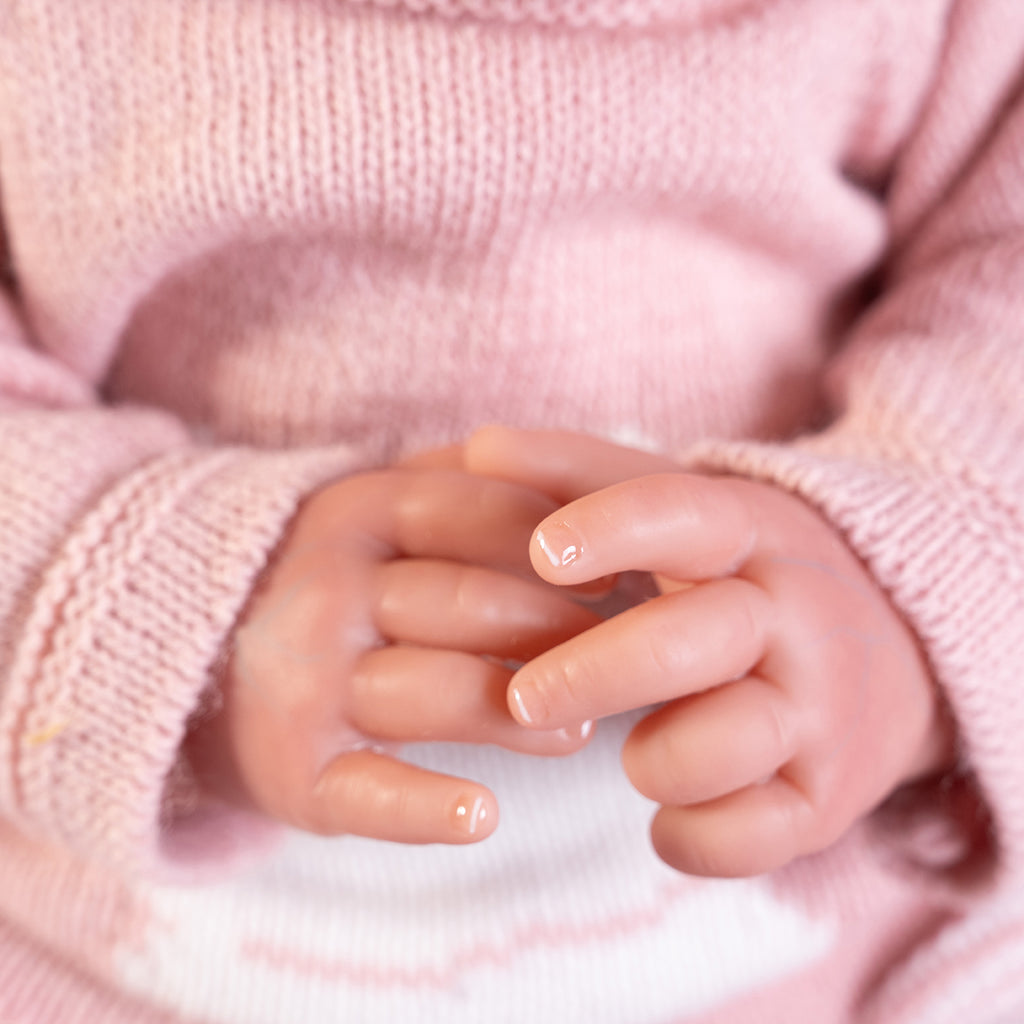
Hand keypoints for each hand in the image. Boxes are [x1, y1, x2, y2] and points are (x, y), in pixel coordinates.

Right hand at [185, 466, 599, 845]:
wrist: (200, 658)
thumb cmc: (335, 582)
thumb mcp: (377, 511)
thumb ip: (458, 487)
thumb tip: (567, 489)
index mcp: (356, 512)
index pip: (473, 511)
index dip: (555, 542)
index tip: (615, 574)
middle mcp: (328, 591)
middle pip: (467, 603)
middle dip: (555, 630)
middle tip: (616, 656)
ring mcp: (306, 683)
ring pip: (437, 692)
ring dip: (522, 717)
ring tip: (579, 731)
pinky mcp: (295, 771)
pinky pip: (370, 792)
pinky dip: (427, 810)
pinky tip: (483, 816)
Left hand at [467, 427, 953, 875]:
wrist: (898, 647)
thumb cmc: (747, 574)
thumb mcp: (687, 508)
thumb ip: (582, 474)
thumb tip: (479, 447)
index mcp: (753, 533)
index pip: (686, 515)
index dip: (614, 530)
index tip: (543, 553)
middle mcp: (796, 619)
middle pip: (696, 640)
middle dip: (600, 672)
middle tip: (522, 697)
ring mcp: (820, 713)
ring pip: (728, 744)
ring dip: (656, 758)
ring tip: (633, 749)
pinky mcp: (827, 797)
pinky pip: (749, 836)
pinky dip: (691, 834)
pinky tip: (669, 810)